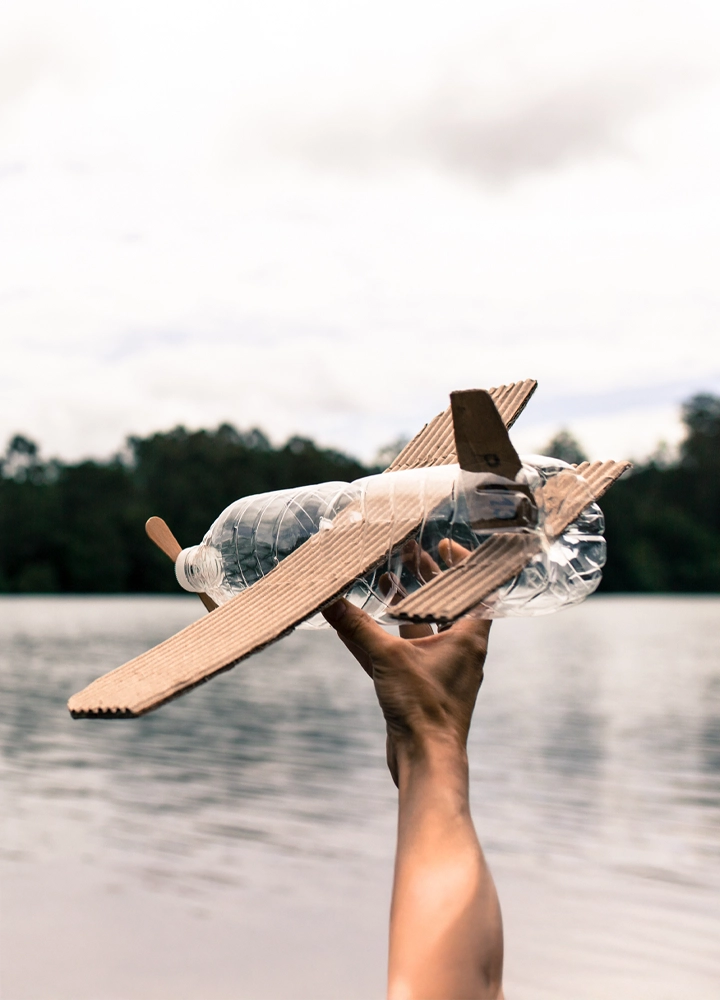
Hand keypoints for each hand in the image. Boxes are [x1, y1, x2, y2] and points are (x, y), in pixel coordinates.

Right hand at [323, 538, 490, 785]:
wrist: (426, 761)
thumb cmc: (424, 710)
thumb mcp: (387, 658)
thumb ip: (357, 628)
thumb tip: (329, 601)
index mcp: (468, 638)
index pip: (475, 590)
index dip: (462, 565)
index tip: (444, 545)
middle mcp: (459, 651)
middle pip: (445, 604)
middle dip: (427, 579)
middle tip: (409, 553)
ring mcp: (439, 670)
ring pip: (421, 628)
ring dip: (404, 604)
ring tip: (385, 579)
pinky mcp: (419, 688)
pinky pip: (402, 653)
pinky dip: (384, 637)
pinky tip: (359, 625)